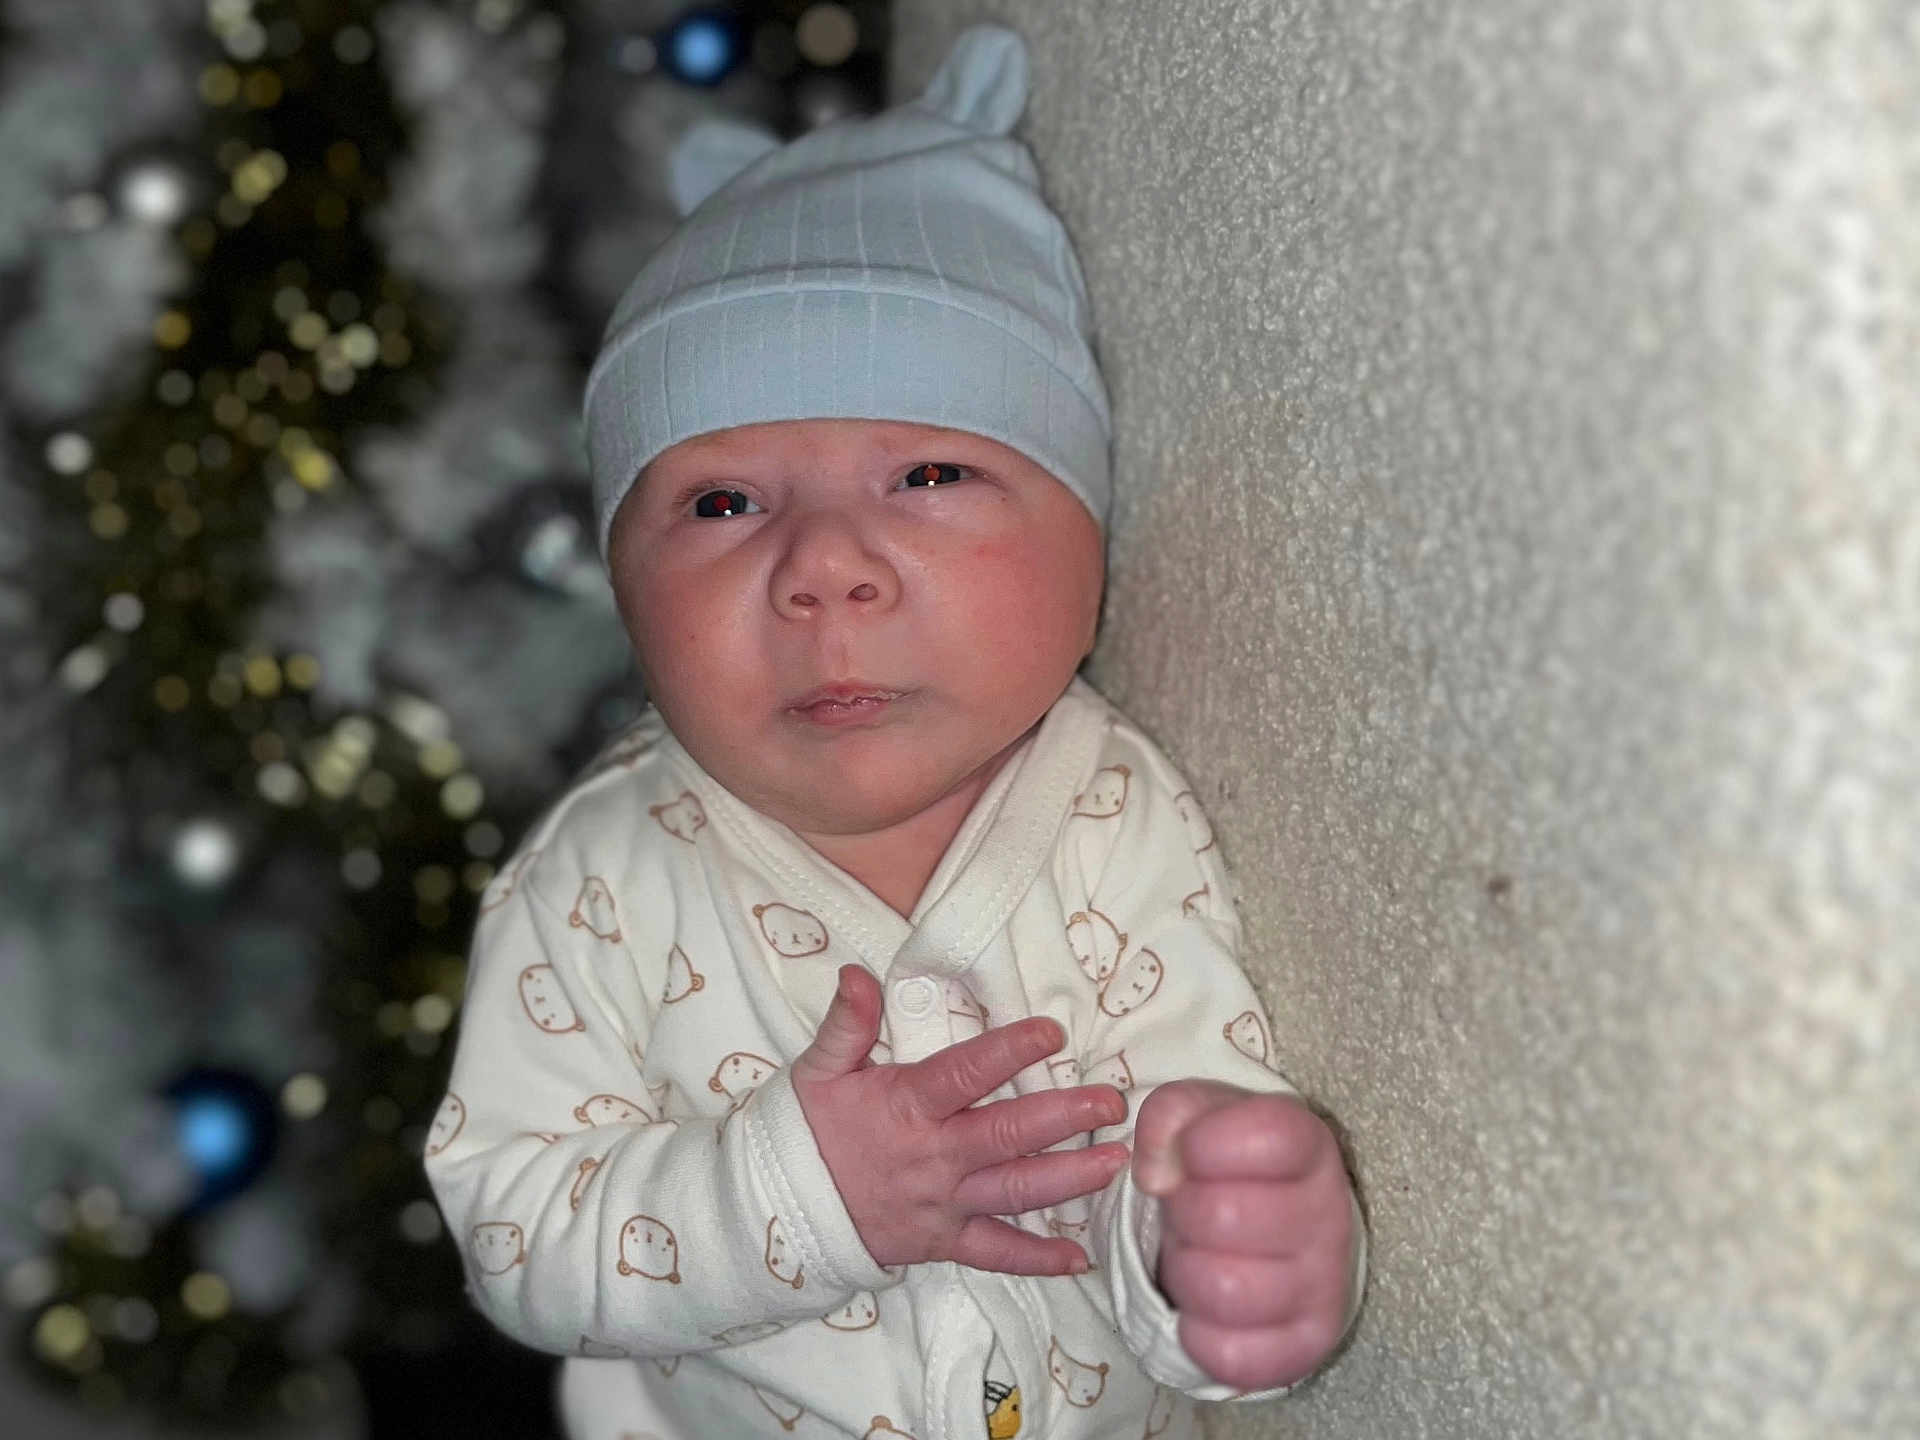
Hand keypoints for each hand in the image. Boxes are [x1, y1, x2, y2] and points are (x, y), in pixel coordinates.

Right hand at [791, 964, 1129, 1274]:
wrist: (777, 1210)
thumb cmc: (807, 1132)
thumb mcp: (818, 1070)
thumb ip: (847, 1023)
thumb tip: (857, 974)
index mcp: (907, 1107)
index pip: (966, 1074)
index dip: (1010, 1051)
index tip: (1052, 1032)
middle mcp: (933, 1157)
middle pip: (1008, 1136)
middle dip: (1065, 1118)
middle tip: (1112, 1103)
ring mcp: (942, 1204)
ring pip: (1015, 1192)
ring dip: (1070, 1179)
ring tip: (1116, 1162)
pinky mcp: (943, 1242)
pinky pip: (996, 1254)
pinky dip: (1038, 1259)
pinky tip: (1079, 1256)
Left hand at [1134, 1080, 1355, 1390]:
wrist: (1263, 1225)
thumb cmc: (1224, 1165)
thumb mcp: (1195, 1116)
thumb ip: (1167, 1116)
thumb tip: (1157, 1175)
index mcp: (1309, 1145)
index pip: (1267, 1135)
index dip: (1205, 1142)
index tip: (1193, 1151)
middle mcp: (1329, 1214)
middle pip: (1223, 1215)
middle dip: (1182, 1210)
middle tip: (1190, 1209)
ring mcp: (1325, 1284)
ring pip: (1223, 1290)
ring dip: (1186, 1270)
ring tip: (1198, 1254)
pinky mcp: (1308, 1344)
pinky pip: (1233, 1356)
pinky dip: (1197, 1334)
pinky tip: (1203, 1307)